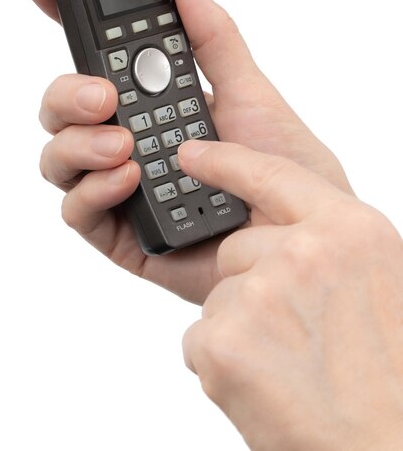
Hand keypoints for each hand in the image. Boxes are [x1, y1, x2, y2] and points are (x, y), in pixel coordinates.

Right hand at [18, 0, 351, 304]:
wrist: (299, 243)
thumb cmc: (283, 170)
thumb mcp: (250, 94)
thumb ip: (212, 36)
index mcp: (153, 100)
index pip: (95, 55)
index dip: (60, 13)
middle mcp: (128, 138)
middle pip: (63, 105)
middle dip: (67, 91)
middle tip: (103, 93)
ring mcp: (119, 185)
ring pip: (58, 154)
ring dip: (78, 142)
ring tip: (123, 142)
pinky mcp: (120, 233)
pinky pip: (77, 210)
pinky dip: (94, 190)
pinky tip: (129, 178)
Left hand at [181, 139, 402, 450]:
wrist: (387, 445)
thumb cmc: (389, 374)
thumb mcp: (377, 280)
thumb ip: (329, 245)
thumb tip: (279, 235)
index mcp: (349, 230)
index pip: (274, 174)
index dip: (226, 160)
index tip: (190, 152)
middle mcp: (304, 253)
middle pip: (236, 248)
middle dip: (250, 284)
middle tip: (294, 333)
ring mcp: (260, 294)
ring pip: (219, 296)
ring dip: (240, 329)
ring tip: (289, 367)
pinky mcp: (223, 340)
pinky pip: (201, 337)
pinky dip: (222, 362)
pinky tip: (266, 385)